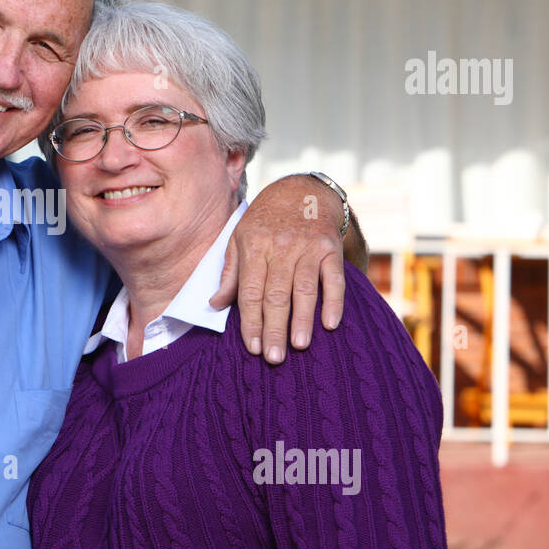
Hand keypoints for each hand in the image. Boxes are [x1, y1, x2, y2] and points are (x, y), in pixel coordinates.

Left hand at [211, 175, 344, 363]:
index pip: (250, 292)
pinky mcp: (331, 247)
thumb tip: (215, 304)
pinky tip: (330, 324)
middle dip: (274, 328)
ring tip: (298, 345)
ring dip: (302, 319)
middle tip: (274, 357)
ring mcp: (308, 248)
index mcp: (254, 247)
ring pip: (304, 289)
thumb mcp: (239, 238)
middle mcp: (280, 247)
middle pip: (276, 294)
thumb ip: (230, 272)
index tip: (252, 347)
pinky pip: (334, 278)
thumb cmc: (265, 220)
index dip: (251, 321)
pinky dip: (334, 302)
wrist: (302, 190)